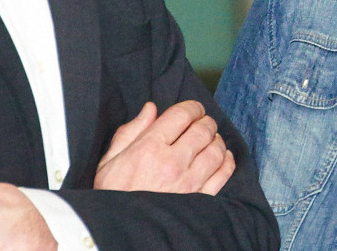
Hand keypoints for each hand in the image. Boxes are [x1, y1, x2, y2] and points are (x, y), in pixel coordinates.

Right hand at [94, 100, 235, 194]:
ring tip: (211, 138)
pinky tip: (223, 157)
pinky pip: (223, 175)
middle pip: (203, 130)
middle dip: (205, 121)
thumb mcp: (110, 160)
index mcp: (149, 147)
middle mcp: (172, 162)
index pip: (181, 115)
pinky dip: (227, 162)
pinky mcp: (198, 199)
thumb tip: (151, 108)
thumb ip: (130, 131)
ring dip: (217, 139)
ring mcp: (188, 182)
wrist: (119, 229)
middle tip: (203, 121)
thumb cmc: (112, 195)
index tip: (193, 108)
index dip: (192, 107)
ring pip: (216, 150)